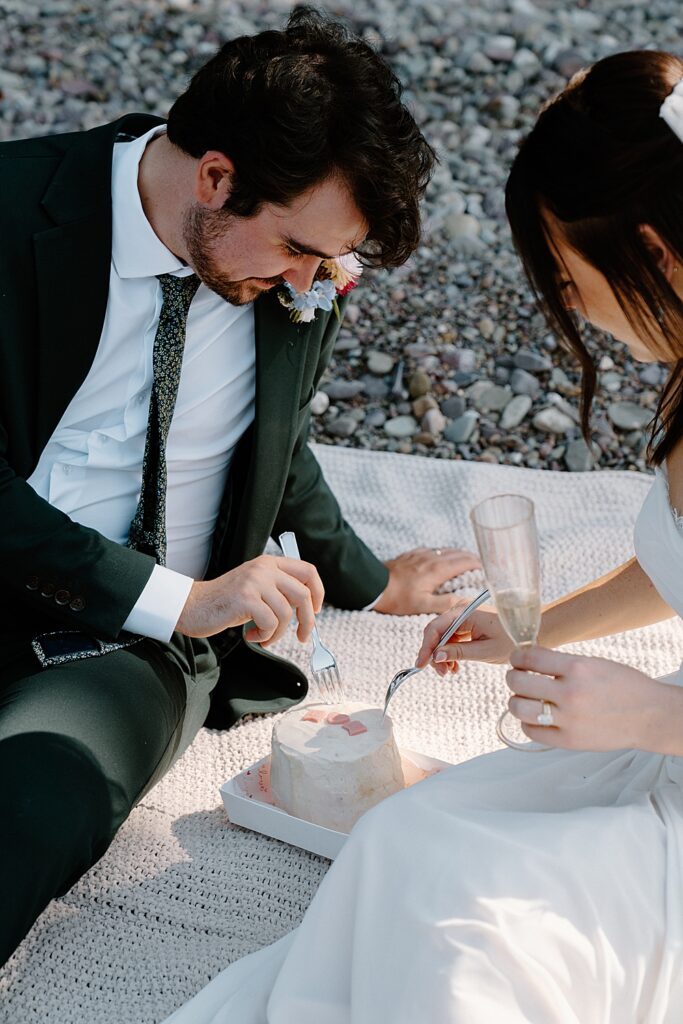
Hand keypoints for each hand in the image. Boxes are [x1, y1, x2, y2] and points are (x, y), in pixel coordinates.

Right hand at [176, 554, 323, 646]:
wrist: (192, 606)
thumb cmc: (225, 602)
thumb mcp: (256, 588)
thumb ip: (279, 591)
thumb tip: (308, 608)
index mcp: (269, 563)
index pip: (308, 571)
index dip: (318, 592)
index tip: (315, 610)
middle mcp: (264, 569)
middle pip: (303, 594)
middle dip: (307, 621)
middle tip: (302, 636)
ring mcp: (254, 582)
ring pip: (286, 613)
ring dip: (278, 633)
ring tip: (264, 636)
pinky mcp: (245, 598)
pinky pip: (270, 623)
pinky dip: (265, 635)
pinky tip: (252, 635)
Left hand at [373, 547, 480, 615]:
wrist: (374, 585)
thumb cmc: (397, 598)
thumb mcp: (422, 606)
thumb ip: (445, 603)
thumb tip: (463, 601)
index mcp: (437, 570)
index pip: (464, 562)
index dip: (478, 563)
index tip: (487, 566)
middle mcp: (431, 558)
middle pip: (457, 553)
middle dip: (471, 557)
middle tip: (481, 563)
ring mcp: (421, 554)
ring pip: (445, 550)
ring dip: (458, 554)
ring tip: (465, 560)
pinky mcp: (412, 554)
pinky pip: (432, 550)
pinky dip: (443, 553)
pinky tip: (441, 557)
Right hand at [415, 600, 512, 671]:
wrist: (529, 633)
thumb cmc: (512, 640)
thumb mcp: (485, 650)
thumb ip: (459, 652)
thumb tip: (436, 656)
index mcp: (465, 613)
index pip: (435, 628)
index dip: (425, 647)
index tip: (420, 665)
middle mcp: (461, 611)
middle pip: (436, 632)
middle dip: (434, 654)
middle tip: (441, 673)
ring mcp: (463, 617)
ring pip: (442, 637)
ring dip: (442, 655)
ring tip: (450, 671)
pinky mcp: (467, 624)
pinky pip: (451, 638)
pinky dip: (450, 652)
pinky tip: (455, 665)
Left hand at [506, 645, 671, 751]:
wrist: (649, 715)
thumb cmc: (624, 686)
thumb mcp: (594, 663)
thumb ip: (563, 663)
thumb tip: (530, 660)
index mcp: (577, 668)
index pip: (529, 657)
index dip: (517, 656)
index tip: (517, 658)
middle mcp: (570, 693)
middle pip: (518, 682)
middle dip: (513, 677)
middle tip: (517, 677)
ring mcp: (568, 719)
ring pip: (518, 708)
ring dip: (516, 701)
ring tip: (523, 699)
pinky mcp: (569, 741)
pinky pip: (532, 732)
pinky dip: (527, 723)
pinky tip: (535, 718)